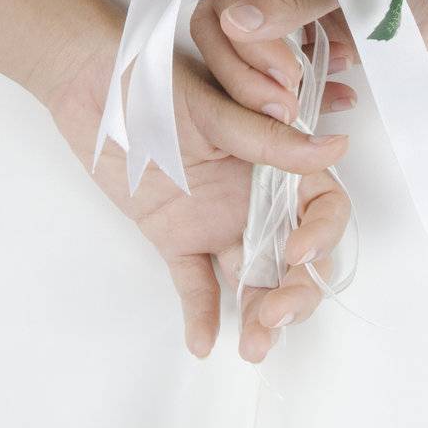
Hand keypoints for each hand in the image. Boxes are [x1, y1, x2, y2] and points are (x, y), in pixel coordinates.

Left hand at [41, 34, 351, 362]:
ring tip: (252, 347)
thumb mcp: (216, 109)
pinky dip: (201, 314)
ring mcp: (215, 218)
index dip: (321, 236)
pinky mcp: (175, 236)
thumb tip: (337, 148)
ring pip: (251, 276)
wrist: (90, 83)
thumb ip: (272, 139)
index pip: (321, 205)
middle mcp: (252, 193)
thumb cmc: (155, 80)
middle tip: (272, 318)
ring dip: (259, 314)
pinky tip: (201, 342)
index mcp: (273, 158)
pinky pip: (194, 282)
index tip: (296, 255)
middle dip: (296, 294)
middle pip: (294, 255)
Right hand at [191, 0, 427, 126]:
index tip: (283, 73)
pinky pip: (283, 78)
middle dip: (247, 77)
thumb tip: (236, 23)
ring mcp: (281, 20)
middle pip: (220, 36)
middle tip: (289, 102)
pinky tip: (341, 99)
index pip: (218, 0)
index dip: (237, 43)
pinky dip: (308, 95)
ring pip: (244, 63)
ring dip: (271, 92)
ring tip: (306, 106)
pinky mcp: (305, 48)